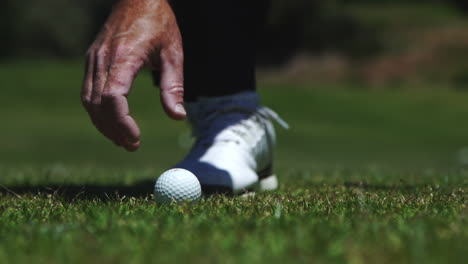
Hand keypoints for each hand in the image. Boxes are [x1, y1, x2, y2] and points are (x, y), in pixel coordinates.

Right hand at [81, 0, 184, 151]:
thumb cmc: (159, 23)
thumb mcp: (173, 53)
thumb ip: (173, 86)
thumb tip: (177, 116)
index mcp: (124, 57)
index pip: (113, 97)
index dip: (121, 122)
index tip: (136, 137)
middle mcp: (103, 59)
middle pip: (98, 105)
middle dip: (113, 130)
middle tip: (132, 146)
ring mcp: (94, 59)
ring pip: (88, 101)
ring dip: (103, 124)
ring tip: (123, 139)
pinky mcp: (92, 59)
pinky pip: (88, 91)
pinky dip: (98, 111)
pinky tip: (112, 121)